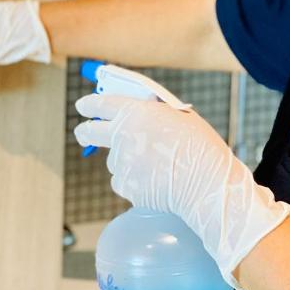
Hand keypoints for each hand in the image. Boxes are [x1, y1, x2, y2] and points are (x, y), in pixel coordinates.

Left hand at [74, 93, 289, 286]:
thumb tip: (133, 111)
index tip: (82, 105)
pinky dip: (134, 181)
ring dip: (126, 161)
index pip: (101, 104)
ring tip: (156, 165)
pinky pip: (123, 181)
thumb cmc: (199, 147)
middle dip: (84, 131)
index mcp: (136, 112)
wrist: (207, 184)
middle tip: (82, 132)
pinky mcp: (125, 185)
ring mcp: (122, 162)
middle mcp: (123, 135)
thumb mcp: (177, 116)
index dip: (89, 104)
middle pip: (90, 132)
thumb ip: (151, 112)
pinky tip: (155, 180)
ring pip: (114, 160)